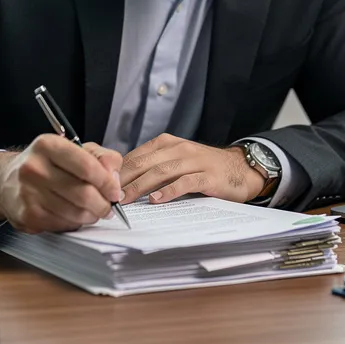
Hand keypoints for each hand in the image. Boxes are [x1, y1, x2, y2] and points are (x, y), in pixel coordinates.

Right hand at [0, 136, 123, 233]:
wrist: (5, 180)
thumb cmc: (46, 164)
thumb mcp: (74, 149)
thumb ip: (102, 157)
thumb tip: (115, 179)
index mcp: (47, 145)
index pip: (87, 167)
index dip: (108, 183)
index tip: (115, 191)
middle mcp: (34, 168)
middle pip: (84, 194)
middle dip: (103, 204)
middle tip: (108, 206)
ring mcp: (28, 194)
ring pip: (76, 213)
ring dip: (91, 215)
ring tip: (93, 211)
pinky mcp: (27, 216)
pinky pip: (64, 225)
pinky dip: (74, 222)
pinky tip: (72, 214)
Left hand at [118, 133, 265, 204]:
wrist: (241, 168)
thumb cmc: (204, 168)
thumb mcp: (177, 161)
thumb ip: (154, 166)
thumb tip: (122, 181)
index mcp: (167, 143)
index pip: (136, 156)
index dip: (119, 171)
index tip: (103, 185)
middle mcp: (179, 148)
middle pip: (145, 163)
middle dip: (124, 179)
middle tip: (109, 194)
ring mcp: (195, 161)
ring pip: (161, 171)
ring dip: (140, 186)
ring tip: (125, 199)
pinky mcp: (208, 176)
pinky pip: (185, 182)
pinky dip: (169, 191)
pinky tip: (156, 200)